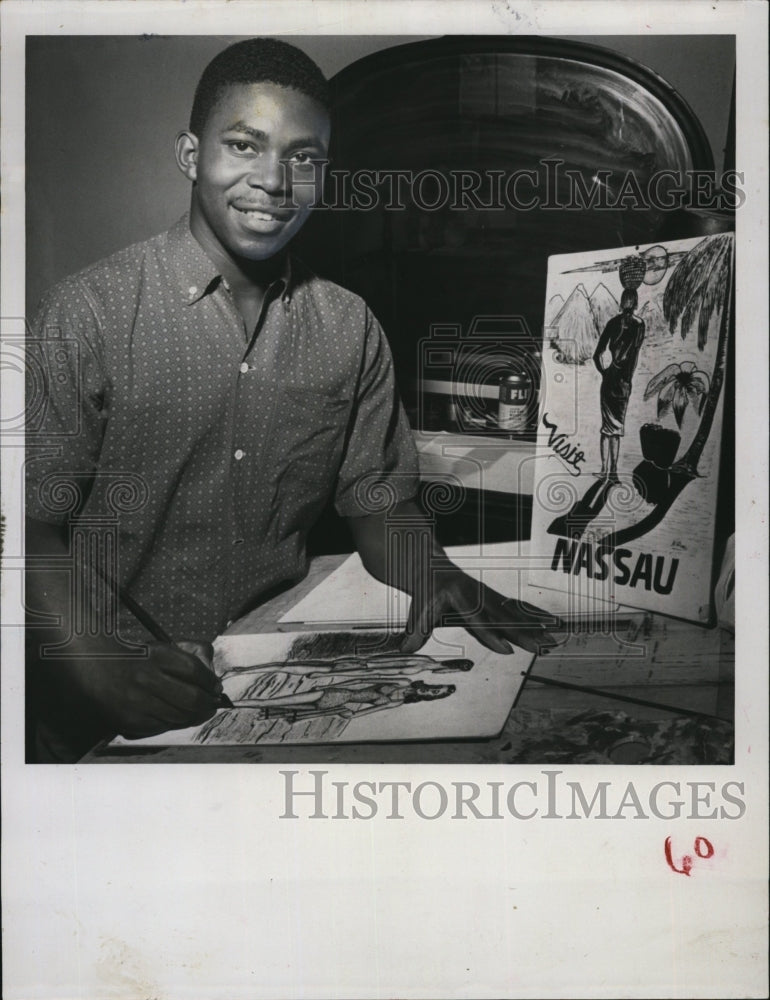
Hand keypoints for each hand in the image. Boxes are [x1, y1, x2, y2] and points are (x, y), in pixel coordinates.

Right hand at [40, 640, 223, 738]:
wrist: (93, 668)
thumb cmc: (132, 658)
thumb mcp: (158, 648)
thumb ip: (186, 658)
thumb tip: (211, 679)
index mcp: (155, 656)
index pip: (194, 671)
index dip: (210, 681)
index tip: (216, 687)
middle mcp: (146, 679)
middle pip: (191, 698)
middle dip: (208, 704)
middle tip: (213, 704)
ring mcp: (137, 702)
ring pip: (180, 716)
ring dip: (194, 716)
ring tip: (199, 712)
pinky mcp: (130, 720)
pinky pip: (163, 726)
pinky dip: (175, 723)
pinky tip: (178, 717)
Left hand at [401, 562, 560, 655]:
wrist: (431, 564)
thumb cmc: (425, 589)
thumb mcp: (418, 609)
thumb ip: (415, 631)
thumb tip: (405, 650)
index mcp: (460, 596)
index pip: (477, 620)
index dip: (491, 636)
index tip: (506, 650)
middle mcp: (479, 595)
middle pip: (504, 618)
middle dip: (524, 634)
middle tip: (542, 648)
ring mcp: (490, 596)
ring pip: (516, 614)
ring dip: (537, 628)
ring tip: (554, 640)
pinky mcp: (496, 600)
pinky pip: (519, 609)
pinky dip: (537, 616)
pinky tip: (552, 624)